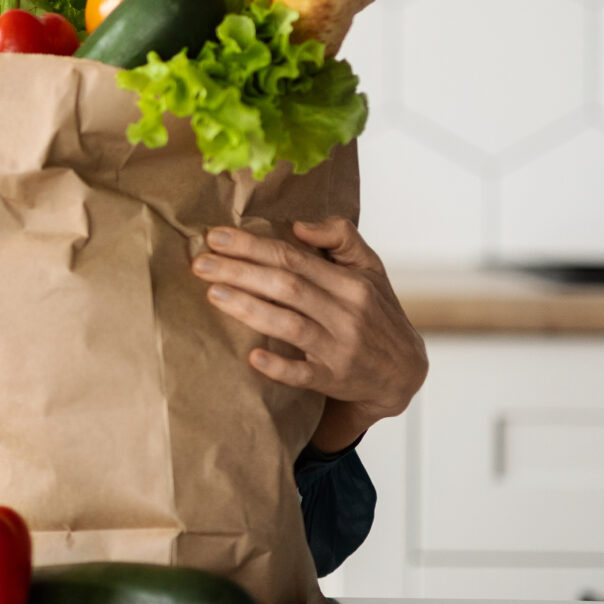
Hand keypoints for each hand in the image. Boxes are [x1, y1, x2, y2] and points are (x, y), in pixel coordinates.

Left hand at [193, 217, 427, 454]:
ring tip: (213, 293)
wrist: (403, 372)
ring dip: (249, 308)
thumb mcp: (370, 268)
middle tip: (199, 263)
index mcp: (350, 283)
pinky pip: (304, 374)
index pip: (293, 258)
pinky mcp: (334, 379)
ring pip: (290, 325)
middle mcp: (346, 313)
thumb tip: (299, 224)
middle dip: (240, 272)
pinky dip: (279, 366)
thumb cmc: (376, 310)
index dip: (252, 246)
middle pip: (285, 286)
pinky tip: (252, 356)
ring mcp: (340, 348)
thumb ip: (341, 237)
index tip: (215, 237)